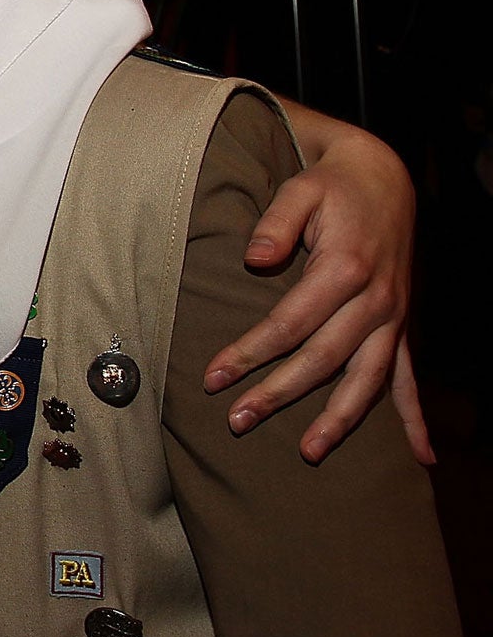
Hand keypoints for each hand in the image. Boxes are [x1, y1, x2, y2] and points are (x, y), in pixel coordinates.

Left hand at [205, 122, 428, 464]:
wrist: (384, 178)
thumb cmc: (332, 187)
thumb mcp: (300, 189)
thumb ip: (275, 223)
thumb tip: (254, 260)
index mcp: (345, 268)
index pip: (289, 324)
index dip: (249, 354)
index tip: (213, 379)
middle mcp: (376, 300)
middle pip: (322, 359)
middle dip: (278, 393)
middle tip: (236, 422)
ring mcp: (393, 317)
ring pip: (368, 379)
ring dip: (340, 420)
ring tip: (309, 452)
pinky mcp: (402, 325)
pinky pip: (411, 378)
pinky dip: (415, 418)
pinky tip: (422, 458)